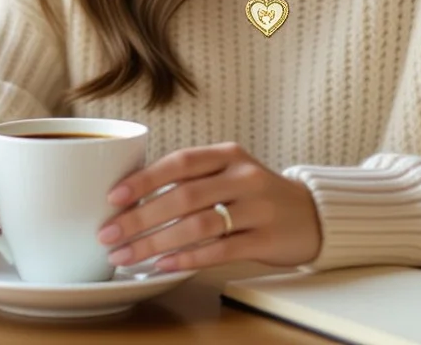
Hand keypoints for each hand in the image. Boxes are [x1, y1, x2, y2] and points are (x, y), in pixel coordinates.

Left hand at [97, 142, 321, 271]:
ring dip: (156, 243)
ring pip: (199, 225)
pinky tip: (163, 265)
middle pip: (184, 196)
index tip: (113, 197)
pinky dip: (188, 258)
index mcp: (228, 155)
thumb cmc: (255, 195)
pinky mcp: (266, 239)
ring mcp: (258, 208)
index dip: (144, 179)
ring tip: (126, 256)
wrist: (312, 215)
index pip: (180, 162)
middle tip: (109, 234)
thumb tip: (130, 197)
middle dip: (140, 218)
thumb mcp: (228, 173)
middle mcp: (243, 177)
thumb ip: (191, 179)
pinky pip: (220, 251)